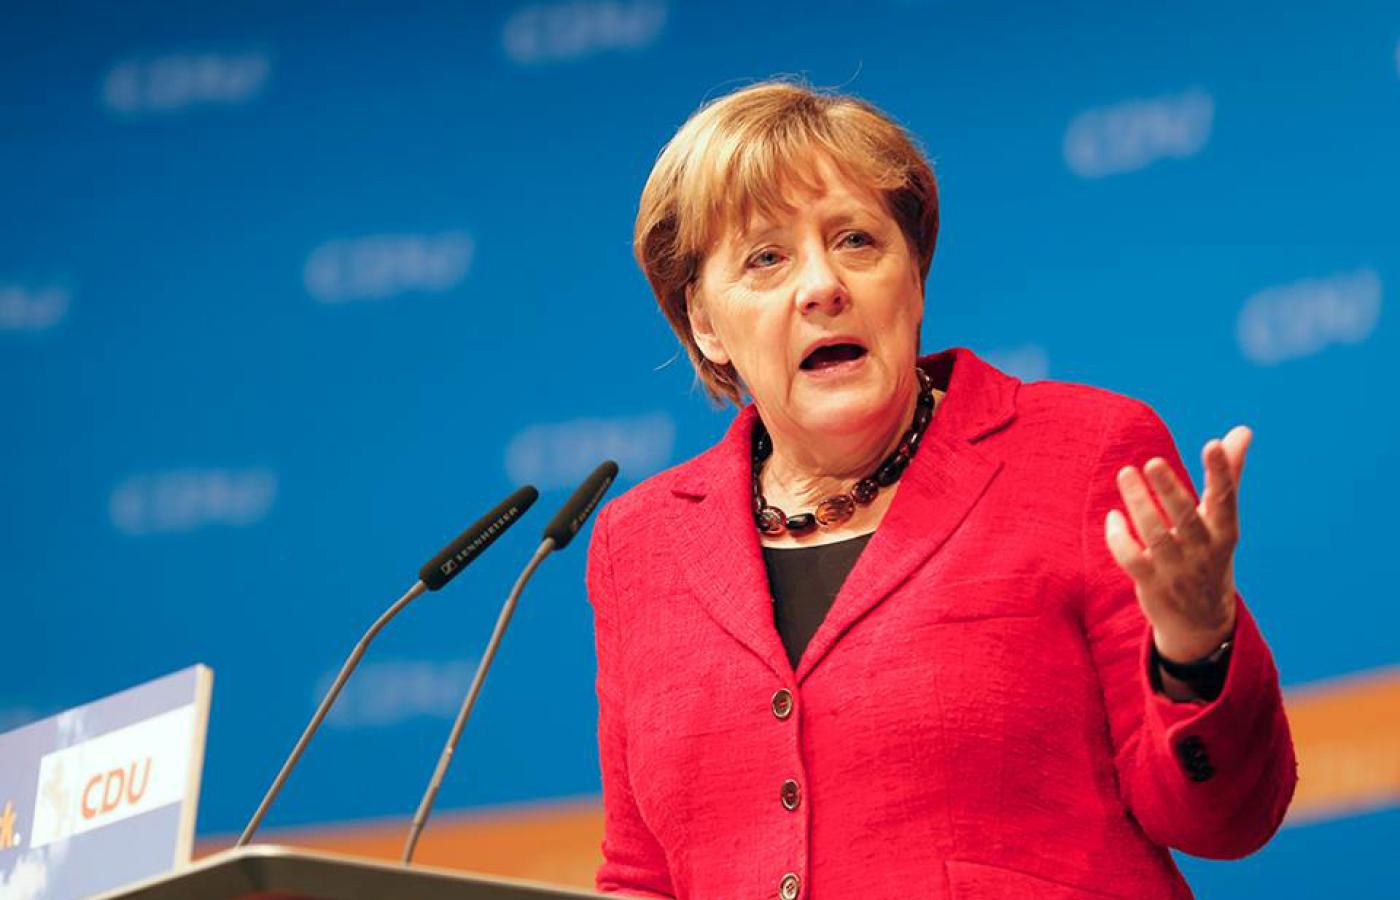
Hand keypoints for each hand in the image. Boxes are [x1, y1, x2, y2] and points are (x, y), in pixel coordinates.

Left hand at [1104, 426, 1250, 661]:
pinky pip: (1132, 558)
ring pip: (1155, 535)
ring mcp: (1177, 570)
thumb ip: (1227, 476)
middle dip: (1170, 490)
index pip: (1226, 500)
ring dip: (1138, 504)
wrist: (1202, 622)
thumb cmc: (1210, 556)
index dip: (1220, 473)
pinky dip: (1120, 537)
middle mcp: (1204, 551)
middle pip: (1187, 517)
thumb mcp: (1222, 521)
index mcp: (1225, 533)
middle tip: (1152, 463)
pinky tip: (1114, 516)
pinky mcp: (1152, 583)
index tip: (1212, 444)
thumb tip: (1241, 431)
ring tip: (1126, 473)